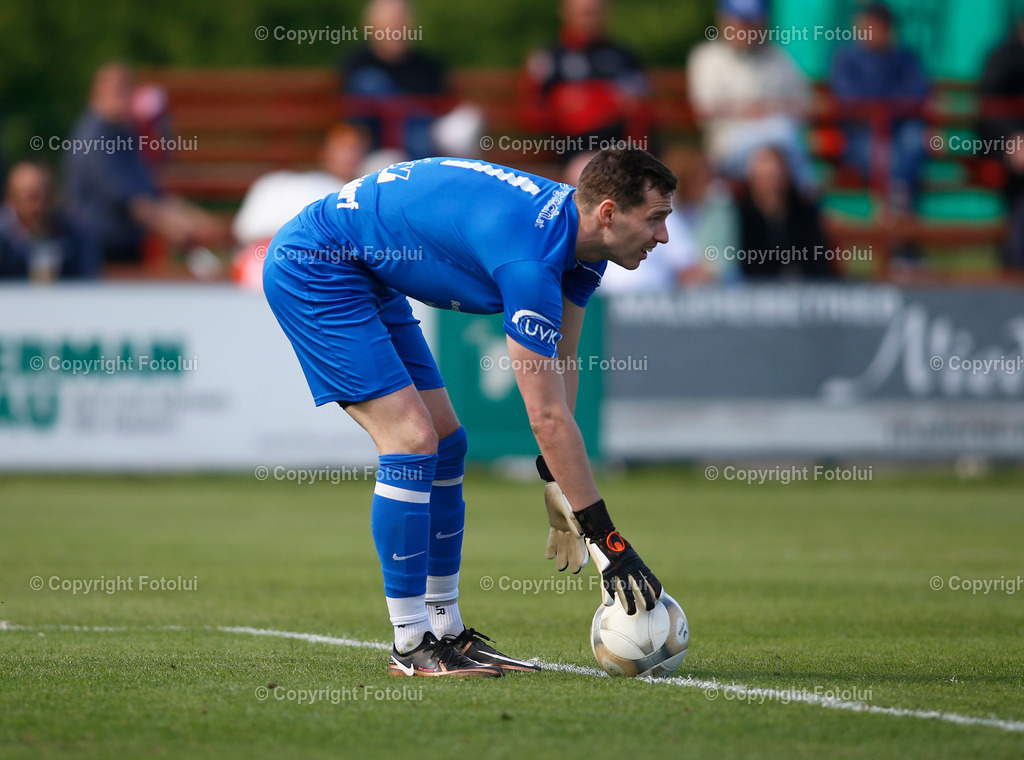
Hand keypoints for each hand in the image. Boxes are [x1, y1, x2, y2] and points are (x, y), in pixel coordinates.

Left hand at [537, 456, 587, 572]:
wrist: (559, 483)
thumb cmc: (568, 494)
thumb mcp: (571, 509)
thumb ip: (574, 522)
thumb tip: (579, 535)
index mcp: (578, 525)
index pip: (580, 544)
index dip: (580, 556)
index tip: (580, 567)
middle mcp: (573, 526)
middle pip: (572, 546)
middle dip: (572, 558)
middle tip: (573, 571)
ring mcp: (564, 524)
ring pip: (563, 544)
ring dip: (562, 555)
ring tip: (560, 567)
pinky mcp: (555, 521)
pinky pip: (554, 536)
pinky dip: (552, 545)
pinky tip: (549, 556)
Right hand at [588, 536, 661, 613]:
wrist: (602, 533)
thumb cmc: (615, 545)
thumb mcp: (629, 554)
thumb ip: (633, 565)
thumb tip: (637, 578)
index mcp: (636, 562)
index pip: (649, 577)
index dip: (655, 587)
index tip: (660, 596)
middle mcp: (629, 567)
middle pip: (640, 585)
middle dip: (646, 598)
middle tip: (649, 608)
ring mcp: (618, 569)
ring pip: (625, 589)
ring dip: (629, 602)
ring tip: (631, 612)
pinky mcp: (605, 570)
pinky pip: (607, 585)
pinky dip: (607, 595)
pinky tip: (608, 604)